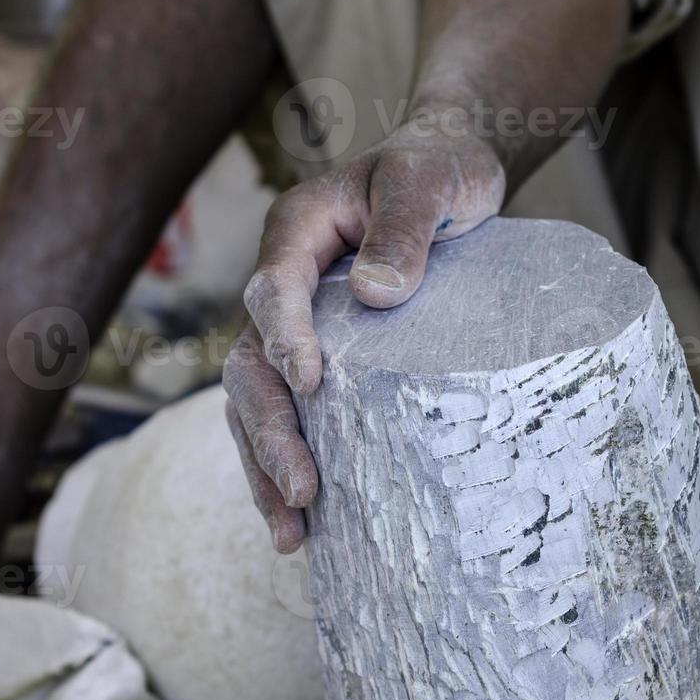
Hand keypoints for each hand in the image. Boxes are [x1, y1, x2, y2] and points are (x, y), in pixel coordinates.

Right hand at [224, 112, 506, 551]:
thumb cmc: (437, 167)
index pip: (273, 288)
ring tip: (292, 531)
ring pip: (257, 401)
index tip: (311, 385)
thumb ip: (403, 227)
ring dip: (267, 465)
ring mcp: (295, 326)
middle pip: (251, 363)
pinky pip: (289, 414)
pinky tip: (306, 522)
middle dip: (269, 430)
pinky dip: (289, 463)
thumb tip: (375, 295)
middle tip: (302, 489)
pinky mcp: (320, 357)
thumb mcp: (429, 179)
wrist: (448, 170)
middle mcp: (282, 282)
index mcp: (296, 231)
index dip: (285, 338)